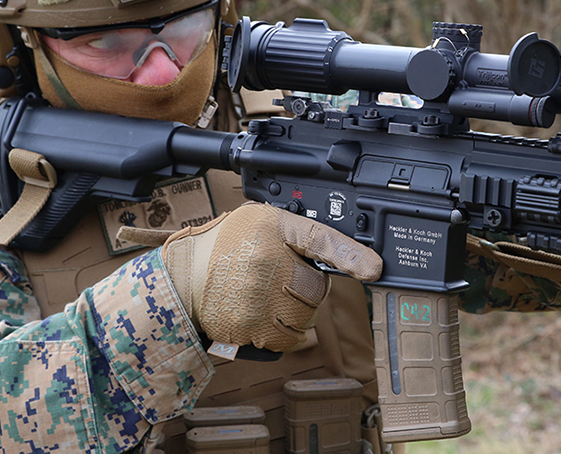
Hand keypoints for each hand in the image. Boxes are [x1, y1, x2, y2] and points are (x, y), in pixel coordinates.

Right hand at [162, 203, 381, 351]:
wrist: (185, 276)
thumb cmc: (228, 245)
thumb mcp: (262, 220)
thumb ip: (299, 232)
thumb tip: (344, 254)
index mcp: (273, 229)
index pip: (320, 240)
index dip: (351, 256)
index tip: (374, 269)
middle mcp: (266, 264)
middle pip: (316, 290)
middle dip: (307, 287)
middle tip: (283, 278)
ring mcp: (257, 299)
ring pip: (304, 318)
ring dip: (295, 312)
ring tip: (268, 296)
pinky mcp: (248, 328)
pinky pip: (285, 340)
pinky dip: (280, 333)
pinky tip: (261, 315)